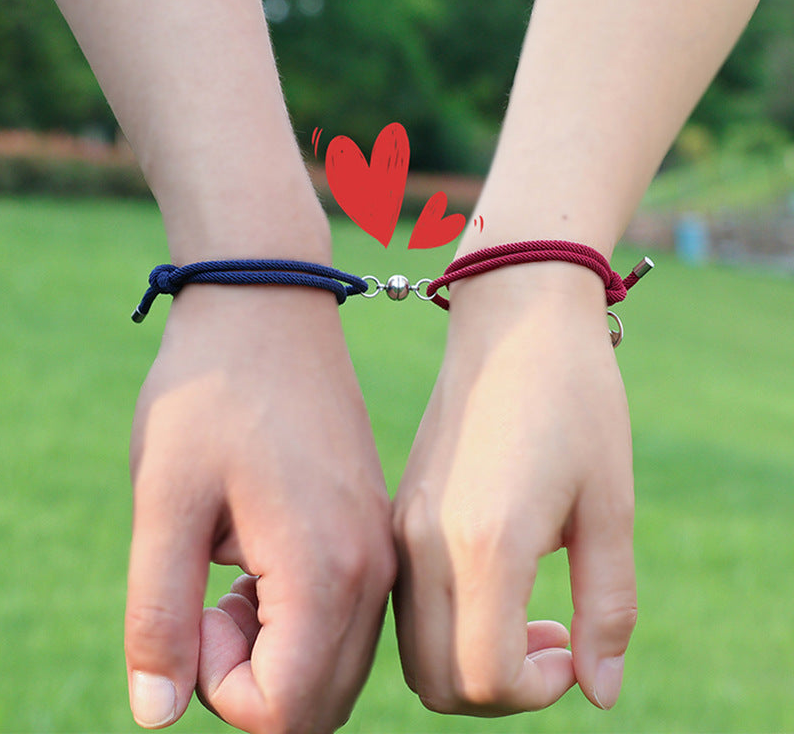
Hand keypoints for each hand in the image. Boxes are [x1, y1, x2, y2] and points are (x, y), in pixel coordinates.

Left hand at [125, 285, 394, 732]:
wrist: (269, 309)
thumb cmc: (211, 396)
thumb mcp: (164, 502)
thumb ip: (159, 617)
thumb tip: (158, 711)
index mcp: (326, 570)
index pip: (283, 713)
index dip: (220, 691)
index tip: (193, 613)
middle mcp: (372, 569)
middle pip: (317, 702)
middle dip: (250, 682)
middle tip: (206, 603)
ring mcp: (381, 546)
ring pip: (335, 662)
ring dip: (274, 653)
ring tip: (230, 577)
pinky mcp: (374, 526)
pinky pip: (347, 617)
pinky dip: (298, 621)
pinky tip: (259, 557)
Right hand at [393, 263, 636, 713]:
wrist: (513, 318)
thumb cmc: (574, 398)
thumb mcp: (609, 505)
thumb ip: (607, 607)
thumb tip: (599, 690)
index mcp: (484, 542)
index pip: (484, 679)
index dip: (535, 691)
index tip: (571, 650)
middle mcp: (424, 542)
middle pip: (436, 679)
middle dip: (499, 689)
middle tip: (552, 639)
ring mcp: (403, 523)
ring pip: (415, 645)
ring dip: (469, 658)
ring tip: (527, 612)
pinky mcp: (400, 506)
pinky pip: (409, 598)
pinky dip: (446, 621)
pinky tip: (494, 575)